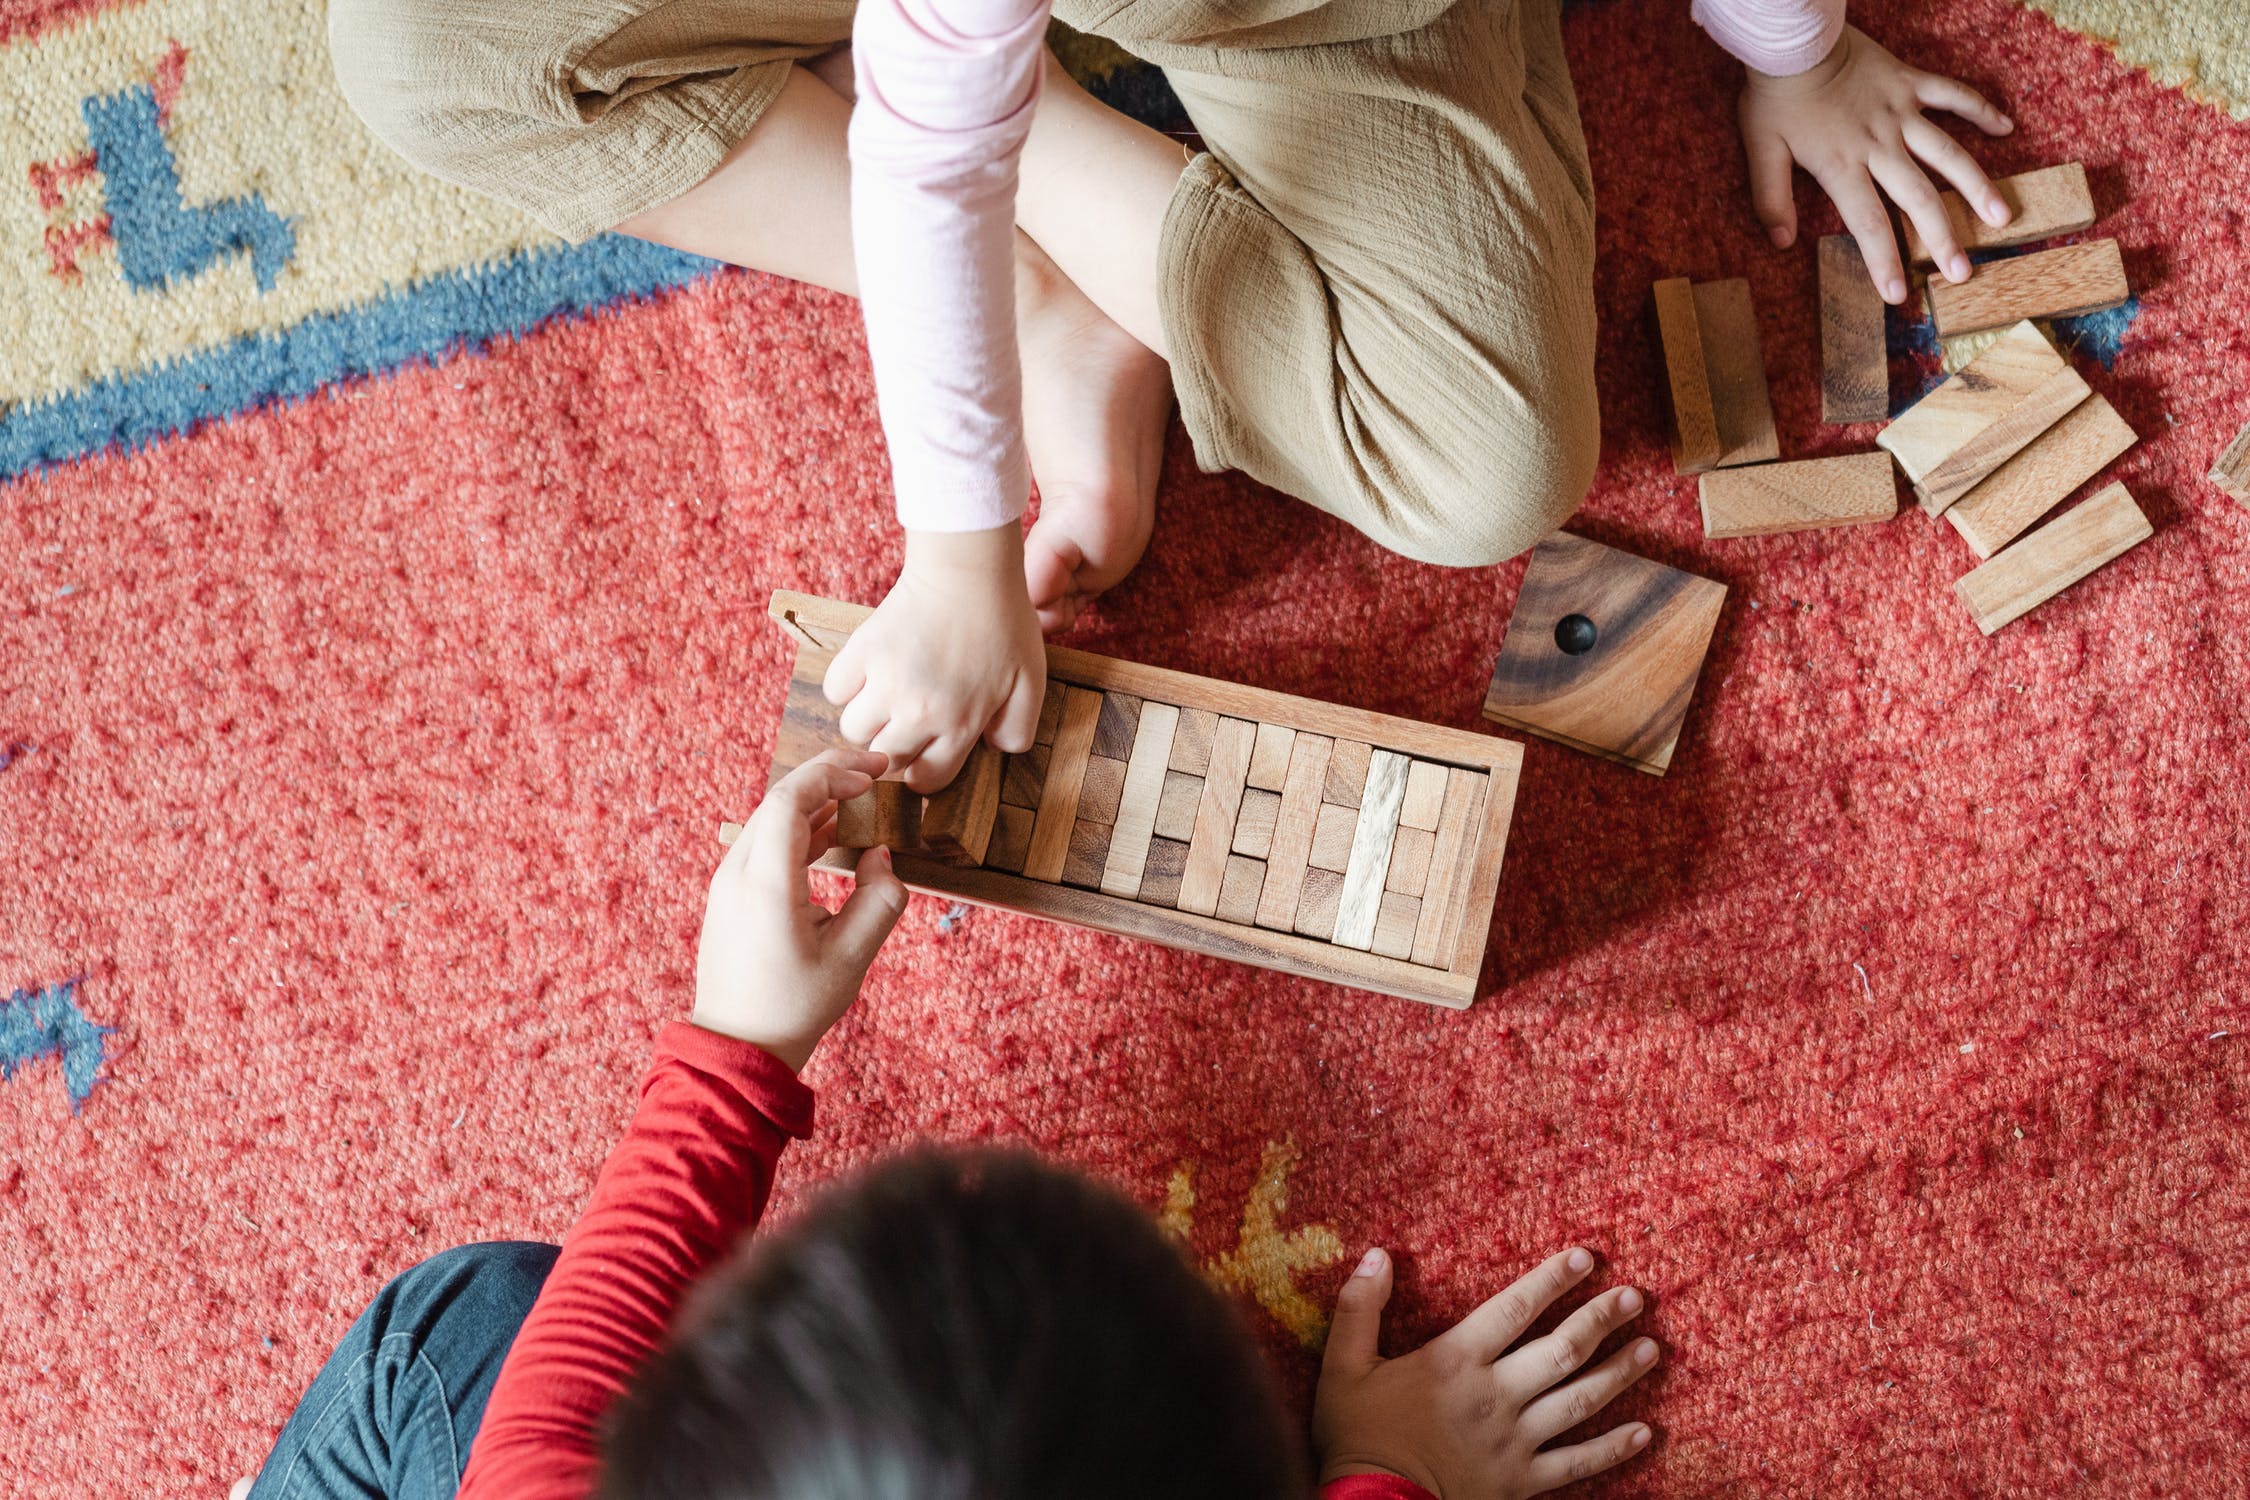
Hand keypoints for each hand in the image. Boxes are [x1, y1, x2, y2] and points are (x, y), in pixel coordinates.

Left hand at [693, 750, 907, 1070]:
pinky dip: (800, 828)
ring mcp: (729, 882)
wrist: (737, 1046)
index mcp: (766, 882)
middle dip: (829, 777)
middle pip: (779, 799)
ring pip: (771, 819)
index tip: (875, 773)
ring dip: (816, 802)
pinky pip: (764, 843)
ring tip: (861, 800)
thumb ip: (879, 899)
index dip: (834, 774)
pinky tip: (832, 834)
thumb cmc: (793, 1006)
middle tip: (874, 773)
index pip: (791, 798)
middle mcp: (738, 872)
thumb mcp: (852, 957)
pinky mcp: (731, 895)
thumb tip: (881, 855)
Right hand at [824, 524, 1045, 793]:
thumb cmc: (1004, 624)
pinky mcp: (860, 652)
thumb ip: (1018, 729)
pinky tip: (869, 673)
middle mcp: (917, 712)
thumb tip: (993, 750)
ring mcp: (884, 683)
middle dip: (895, 748)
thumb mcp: (1031, 684)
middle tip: (906, 723)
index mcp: (959, 724)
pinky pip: (835, 691)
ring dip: (867, 721)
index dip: (925, 771)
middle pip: (885, 759)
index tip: (926, 753)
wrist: (968, 571)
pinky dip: (847, 687)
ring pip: (853, 731)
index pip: (926, 780)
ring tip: (886, 698)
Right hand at [1313, 1247, 1658, 1497]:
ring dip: (1619, 1373)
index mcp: (1454, 1361)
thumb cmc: (1358, 1437)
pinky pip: (1578, 1463)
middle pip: (1562, 1349)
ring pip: (1580, 1400)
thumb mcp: (1343, 1366)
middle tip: (1635, 1296)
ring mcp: (1514, 1441)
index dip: (1551, 1280)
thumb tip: (1376, 1255)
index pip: (1514, 1309)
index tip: (1585, 1258)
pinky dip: (1613, 1448)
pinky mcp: (1522, 1482)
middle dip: (1602, 1318)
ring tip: (1651, 1349)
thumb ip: (1360, 1307)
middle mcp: (1495, 1395)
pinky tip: (1643, 1433)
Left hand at [1739, 25, 2013, 302]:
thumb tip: (1781, 242)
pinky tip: (2005, 127)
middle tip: (1963, 273)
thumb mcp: (1760, 151)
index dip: (1884, 261)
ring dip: (1976, 186)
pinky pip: (1953, 95)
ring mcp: (1901, 112)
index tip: (1898, 295)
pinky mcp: (1911, 83)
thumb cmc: (1775, 97)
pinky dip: (1980, 109)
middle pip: (1917, 198)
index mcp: (1842, 166)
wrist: (1795, 40)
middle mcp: (1879, 144)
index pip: (1868, 224)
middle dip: (1942, 239)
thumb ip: (1770, 199)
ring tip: (2001, 217)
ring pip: (1948, 154)